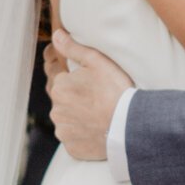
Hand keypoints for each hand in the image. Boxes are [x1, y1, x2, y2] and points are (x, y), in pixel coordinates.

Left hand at [45, 29, 134, 161]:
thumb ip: (73, 48)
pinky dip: (81, 134)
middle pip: (61, 98)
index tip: (82, 78)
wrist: (129, 126)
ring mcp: (63, 131)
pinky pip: (73, 138)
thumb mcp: (97, 61)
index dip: (68, 73)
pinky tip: (96, 129)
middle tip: (94, 95)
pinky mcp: (72, 148)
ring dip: (75, 115)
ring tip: (96, 113)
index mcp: (59, 87)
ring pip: (66, 119)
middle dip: (72, 95)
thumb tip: (55, 36)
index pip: (55, 75)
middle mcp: (56, 110)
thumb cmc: (115, 90)